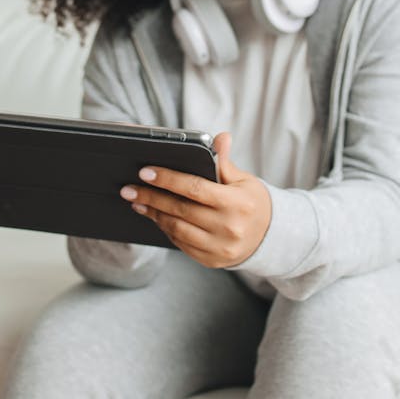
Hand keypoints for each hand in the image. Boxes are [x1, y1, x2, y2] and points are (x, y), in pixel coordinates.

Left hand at [119, 131, 271, 267]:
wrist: (270, 238)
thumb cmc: (252, 202)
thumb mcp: (244, 180)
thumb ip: (225, 162)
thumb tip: (220, 137)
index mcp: (237, 203)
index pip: (195, 188)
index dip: (168, 179)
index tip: (145, 172)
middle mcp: (228, 228)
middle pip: (181, 210)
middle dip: (151, 197)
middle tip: (129, 189)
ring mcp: (220, 248)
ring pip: (177, 229)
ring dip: (154, 215)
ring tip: (137, 202)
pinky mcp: (212, 261)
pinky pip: (182, 244)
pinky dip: (166, 229)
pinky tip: (156, 217)